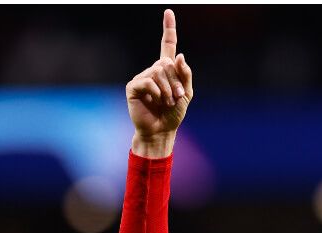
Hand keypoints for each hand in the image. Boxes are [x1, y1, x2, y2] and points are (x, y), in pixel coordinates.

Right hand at [126, 9, 193, 156]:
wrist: (162, 130)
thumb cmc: (174, 113)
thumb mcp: (187, 94)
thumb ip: (185, 75)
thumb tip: (179, 55)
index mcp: (167, 70)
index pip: (167, 45)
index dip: (169, 28)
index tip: (169, 12)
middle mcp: (153, 70)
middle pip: (166, 63)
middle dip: (175, 82)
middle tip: (176, 98)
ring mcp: (143, 77)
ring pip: (158, 72)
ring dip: (167, 90)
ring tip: (166, 102)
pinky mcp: (134, 86)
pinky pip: (148, 82)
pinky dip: (156, 92)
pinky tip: (154, 101)